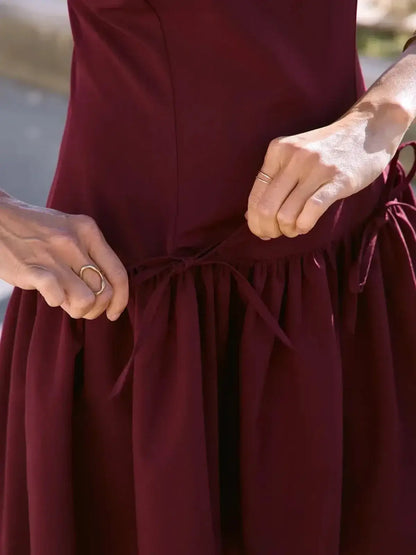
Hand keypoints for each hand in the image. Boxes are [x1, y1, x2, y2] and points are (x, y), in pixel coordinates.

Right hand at [0, 195, 127, 320]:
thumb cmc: (35, 230)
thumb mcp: (69, 230)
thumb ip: (90, 254)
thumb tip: (108, 291)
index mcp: (88, 230)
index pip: (119, 273)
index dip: (121, 300)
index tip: (113, 313)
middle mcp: (75, 241)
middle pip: (105, 292)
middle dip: (96, 309)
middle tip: (82, 307)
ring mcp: (53, 254)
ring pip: (86, 300)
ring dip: (77, 310)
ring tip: (65, 301)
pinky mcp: (32, 268)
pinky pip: (58, 298)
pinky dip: (56, 303)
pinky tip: (49, 294)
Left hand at [245, 112, 398, 239]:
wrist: (367, 129)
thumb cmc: (326, 150)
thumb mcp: (294, 156)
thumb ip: (273, 181)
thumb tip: (249, 215)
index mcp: (277, 151)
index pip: (255, 196)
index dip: (254, 220)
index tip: (261, 231)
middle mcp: (293, 157)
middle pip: (267, 208)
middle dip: (267, 229)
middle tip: (275, 234)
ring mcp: (316, 168)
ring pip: (286, 214)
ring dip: (288, 230)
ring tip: (294, 229)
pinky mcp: (338, 180)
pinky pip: (310, 212)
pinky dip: (303, 226)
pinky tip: (305, 226)